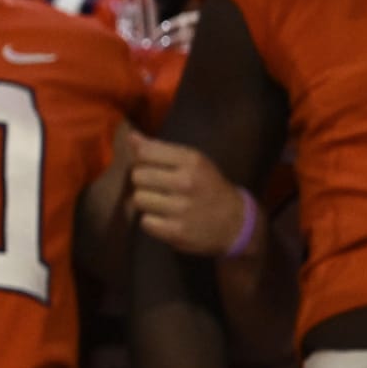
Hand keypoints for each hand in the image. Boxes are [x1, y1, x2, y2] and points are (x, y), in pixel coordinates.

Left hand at [127, 131, 255, 256]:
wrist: (235, 223)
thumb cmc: (207, 187)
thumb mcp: (192, 161)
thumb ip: (159, 148)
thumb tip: (130, 136)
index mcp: (191, 160)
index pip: (144, 152)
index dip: (141, 160)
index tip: (152, 166)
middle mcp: (187, 182)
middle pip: (137, 176)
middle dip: (142, 182)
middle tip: (158, 188)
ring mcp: (182, 208)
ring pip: (137, 199)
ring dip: (145, 202)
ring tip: (162, 203)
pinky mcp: (177, 231)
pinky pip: (144, 222)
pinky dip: (151, 222)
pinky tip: (166, 219)